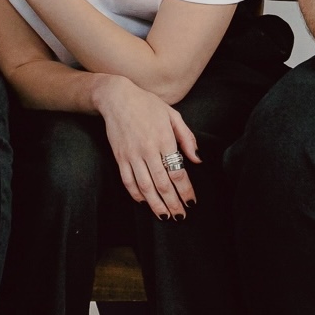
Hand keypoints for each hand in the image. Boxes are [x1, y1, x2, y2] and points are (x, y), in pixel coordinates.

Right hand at [92, 74, 199, 217]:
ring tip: (164, 216)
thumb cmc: (148, 105)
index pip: (178, 172)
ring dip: (156, 204)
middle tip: (180, 216)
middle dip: (173, 203)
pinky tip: (144, 202)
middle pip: (162, 184)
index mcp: (165, 140)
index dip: (185, 190)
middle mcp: (148, 150)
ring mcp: (132, 155)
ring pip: (145, 187)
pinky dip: (136, 194)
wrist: (117, 98)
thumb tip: (197, 160)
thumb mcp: (173, 115)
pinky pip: (128, 181)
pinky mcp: (120, 157)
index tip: (191, 202)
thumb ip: (187, 138)